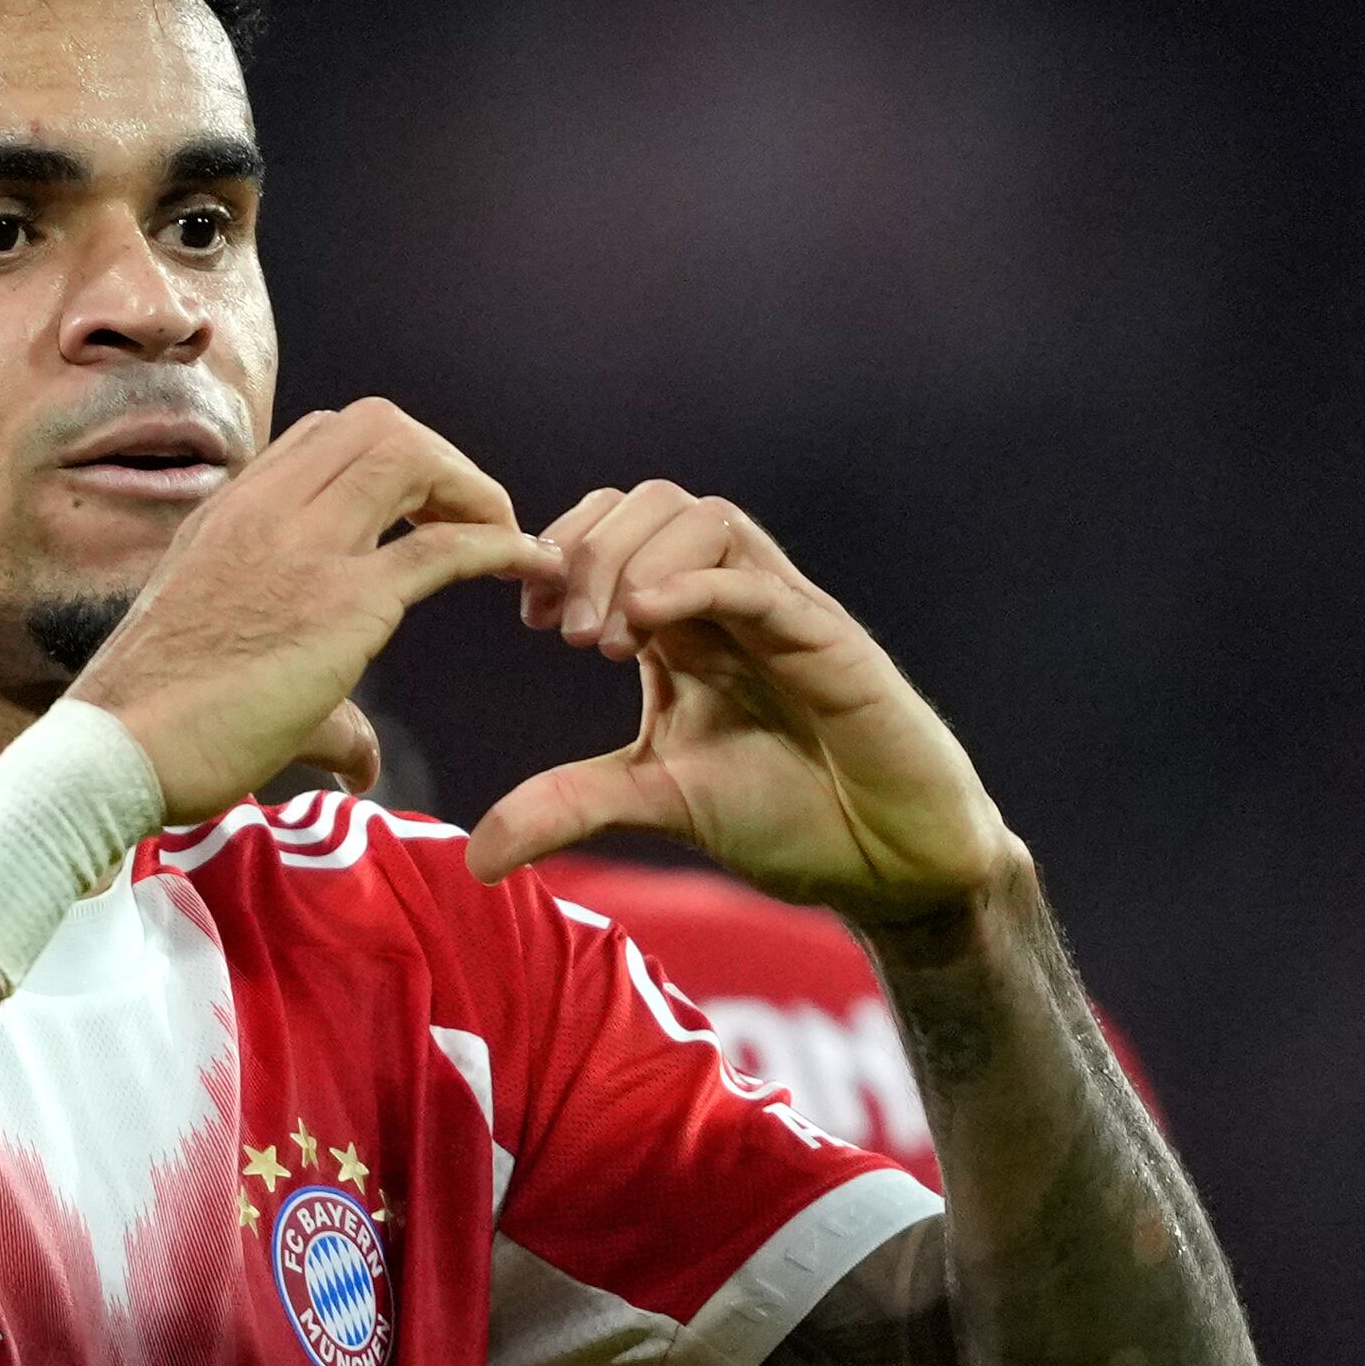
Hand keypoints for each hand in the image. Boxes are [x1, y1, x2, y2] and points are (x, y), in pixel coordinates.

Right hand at [65, 400, 544, 821]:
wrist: (113, 752)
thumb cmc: (153, 727)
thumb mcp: (224, 676)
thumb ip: (314, 710)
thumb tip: (360, 765)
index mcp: (229, 513)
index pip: (322, 437)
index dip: (387, 463)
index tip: (417, 516)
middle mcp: (265, 511)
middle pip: (377, 424)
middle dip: (441, 463)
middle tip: (472, 523)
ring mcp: (303, 548)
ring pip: (411, 454)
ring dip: (471, 488)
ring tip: (504, 539)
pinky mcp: (342, 605)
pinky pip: (445, 546)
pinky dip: (502, 546)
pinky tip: (531, 567)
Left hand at [464, 482, 1020, 917]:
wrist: (890, 863)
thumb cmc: (788, 817)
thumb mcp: (656, 803)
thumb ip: (570, 807)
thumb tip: (474, 856)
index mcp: (687, 622)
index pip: (615, 529)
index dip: (561, 552)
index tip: (529, 618)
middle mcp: (732, 600)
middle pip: (652, 503)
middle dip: (592, 551)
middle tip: (564, 634)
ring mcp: (784, 612)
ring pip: (706, 517)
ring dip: (637, 561)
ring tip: (604, 642)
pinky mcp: (830, 641)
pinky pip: (759, 580)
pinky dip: (698, 583)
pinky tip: (650, 622)